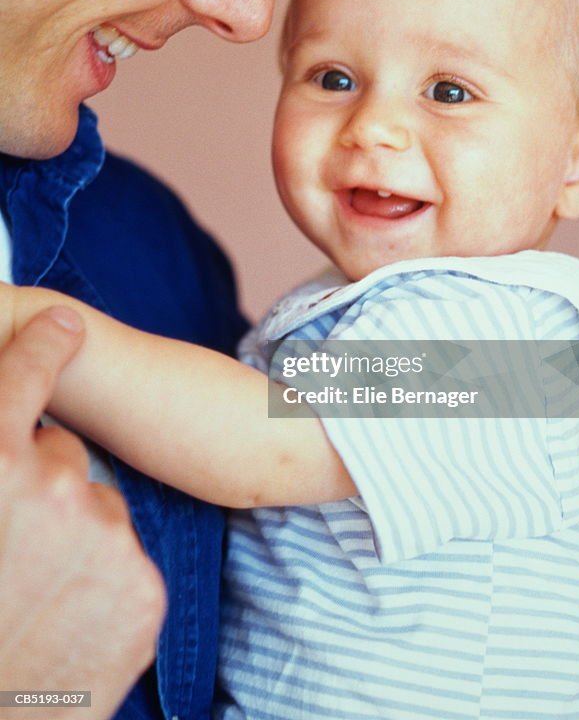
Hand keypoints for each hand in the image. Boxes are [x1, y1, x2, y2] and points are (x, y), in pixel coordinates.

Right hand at [0, 308, 165, 719]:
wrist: (0, 716)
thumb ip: (2, 464)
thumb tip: (22, 440)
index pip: (23, 376)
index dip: (44, 343)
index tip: (65, 320)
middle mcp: (54, 488)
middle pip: (64, 455)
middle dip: (44, 484)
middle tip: (15, 546)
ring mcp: (105, 537)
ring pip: (97, 510)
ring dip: (74, 537)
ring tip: (39, 594)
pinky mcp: (142, 586)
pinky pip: (123, 559)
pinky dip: (102, 581)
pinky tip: (69, 619)